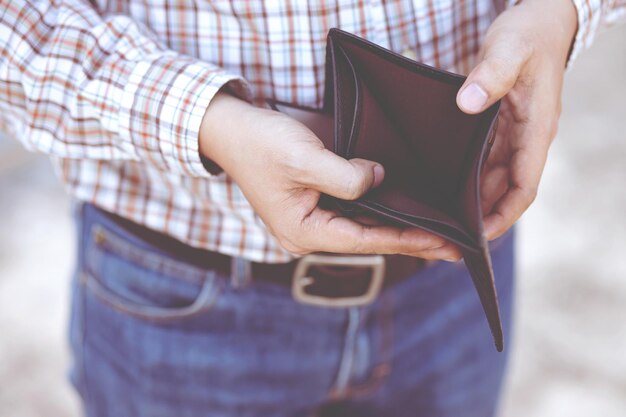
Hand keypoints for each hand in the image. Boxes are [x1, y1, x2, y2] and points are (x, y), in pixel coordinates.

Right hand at [199, 92, 461, 259]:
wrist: (231, 129)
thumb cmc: (260, 144)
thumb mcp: (304, 159)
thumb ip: (345, 176)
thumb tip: (378, 179)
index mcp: (303, 231)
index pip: (365, 240)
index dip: (406, 240)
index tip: (443, 242)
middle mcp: (310, 232)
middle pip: (369, 239)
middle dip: (411, 241)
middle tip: (455, 246)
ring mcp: (313, 218)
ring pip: (365, 228)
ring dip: (400, 229)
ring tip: (440, 234)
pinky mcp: (317, 202)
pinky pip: (355, 213)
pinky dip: (383, 212)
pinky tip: (408, 212)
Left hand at [456, 0, 577, 239]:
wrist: (540, 20)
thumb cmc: (529, 34)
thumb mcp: (510, 48)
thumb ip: (492, 74)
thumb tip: (468, 103)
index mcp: (536, 130)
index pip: (523, 187)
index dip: (503, 215)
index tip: (478, 237)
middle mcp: (526, 139)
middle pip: (504, 191)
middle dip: (480, 216)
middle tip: (446, 235)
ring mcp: (514, 135)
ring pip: (492, 179)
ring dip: (471, 200)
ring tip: (440, 218)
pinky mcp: (500, 127)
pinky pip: (483, 162)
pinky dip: (467, 178)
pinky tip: (442, 187)